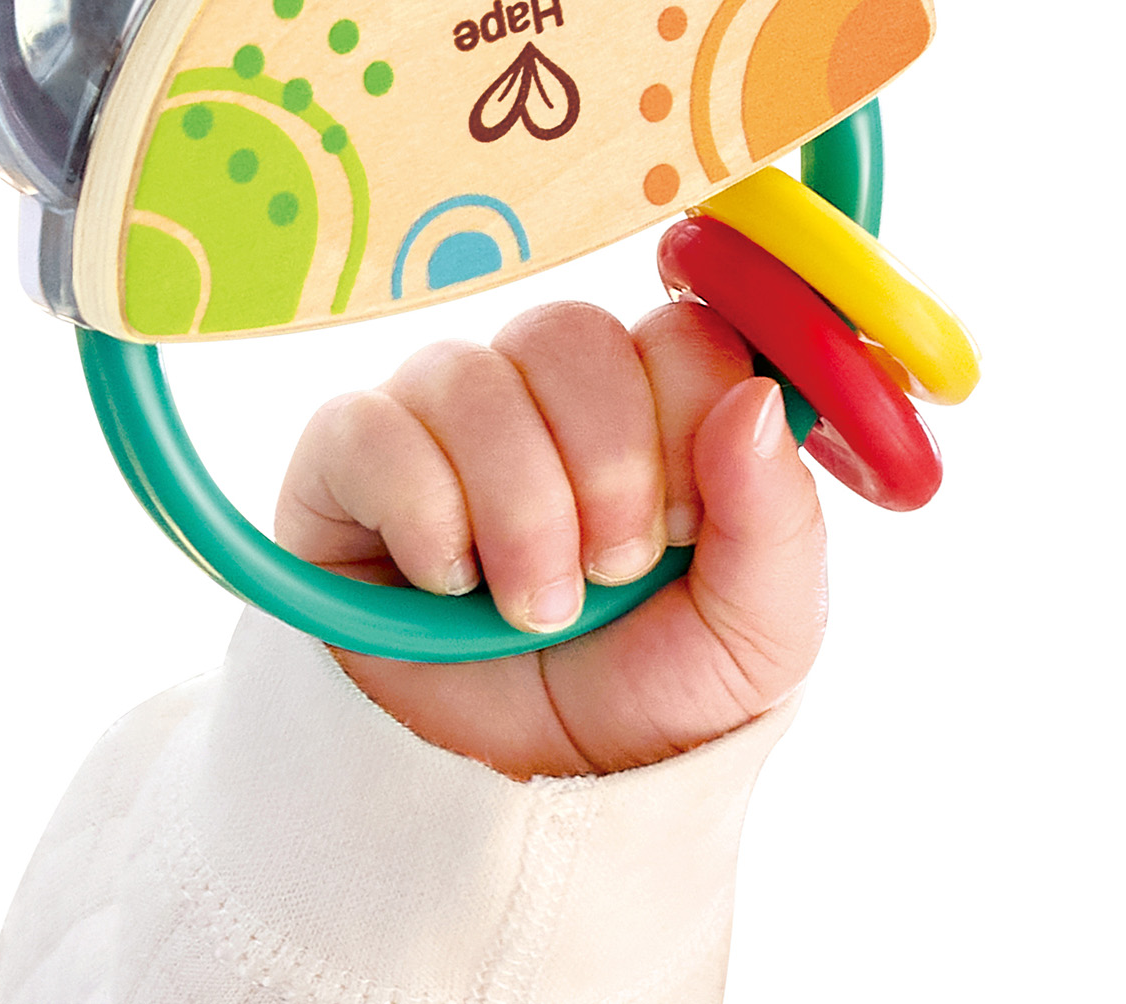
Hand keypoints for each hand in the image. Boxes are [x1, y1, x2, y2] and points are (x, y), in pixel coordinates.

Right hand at [274, 300, 825, 778]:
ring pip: (468, 375)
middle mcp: (539, 387)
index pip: (676, 328)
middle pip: (568, 332)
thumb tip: (757, 398)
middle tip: (608, 573)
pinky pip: (369, 428)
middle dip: (604, 470)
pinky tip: (445, 579)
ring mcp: (438, 413)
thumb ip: (778, 517)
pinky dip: (423, 515)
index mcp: (648, 403)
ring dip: (518, 512)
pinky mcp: (347, 456)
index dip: (687, 417)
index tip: (681, 529)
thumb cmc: (644, 694)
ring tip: (532, 608)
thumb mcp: (756, 634)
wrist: (523, 797)